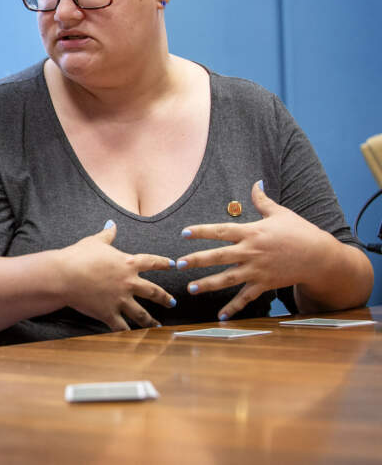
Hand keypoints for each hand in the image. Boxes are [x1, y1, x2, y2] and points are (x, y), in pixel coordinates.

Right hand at [59, 221, 175, 331]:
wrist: (64, 275)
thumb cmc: (78, 256)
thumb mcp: (95, 241)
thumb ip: (107, 234)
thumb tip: (111, 224)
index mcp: (128, 263)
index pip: (152, 262)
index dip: (164, 263)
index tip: (173, 264)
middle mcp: (129, 283)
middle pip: (154, 292)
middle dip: (165, 298)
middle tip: (172, 302)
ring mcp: (120, 300)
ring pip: (141, 314)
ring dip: (151, 321)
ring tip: (157, 325)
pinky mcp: (109, 313)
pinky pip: (122, 327)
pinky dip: (128, 334)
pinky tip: (134, 338)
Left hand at [177, 180, 333, 319]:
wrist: (320, 257)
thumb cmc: (300, 232)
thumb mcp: (280, 213)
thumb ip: (262, 200)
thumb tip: (255, 183)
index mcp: (252, 232)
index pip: (220, 231)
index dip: (201, 231)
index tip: (183, 233)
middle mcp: (251, 252)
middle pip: (218, 257)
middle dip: (197, 260)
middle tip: (178, 264)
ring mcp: (257, 270)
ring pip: (228, 279)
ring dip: (208, 284)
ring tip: (190, 289)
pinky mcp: (265, 284)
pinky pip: (246, 298)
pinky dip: (233, 308)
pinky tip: (220, 316)